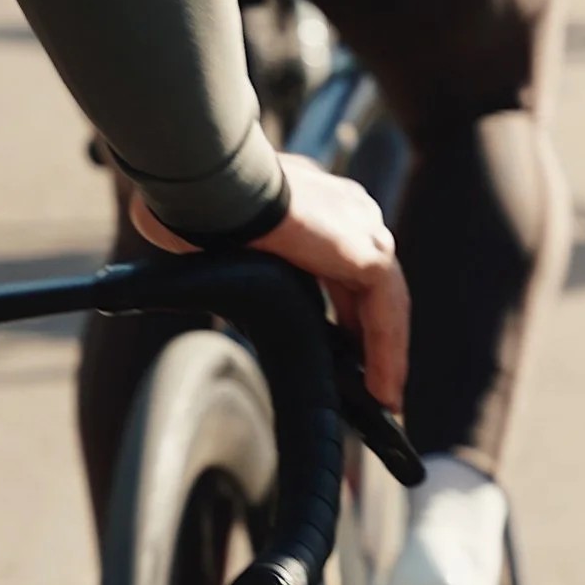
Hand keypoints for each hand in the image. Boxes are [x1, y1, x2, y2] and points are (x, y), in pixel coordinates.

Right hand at [131, 154, 410, 409]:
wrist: (210, 184)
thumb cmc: (197, 203)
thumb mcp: (221, 241)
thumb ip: (233, 263)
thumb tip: (220, 291)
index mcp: (315, 201)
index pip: (343, 263)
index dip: (345, 307)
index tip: (344, 345)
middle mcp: (348, 211)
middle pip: (371, 286)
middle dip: (370, 335)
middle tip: (371, 381)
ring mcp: (362, 229)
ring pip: (386, 303)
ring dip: (385, 354)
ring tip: (382, 400)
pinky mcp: (368, 254)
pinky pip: (387, 314)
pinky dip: (386, 354)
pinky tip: (381, 391)